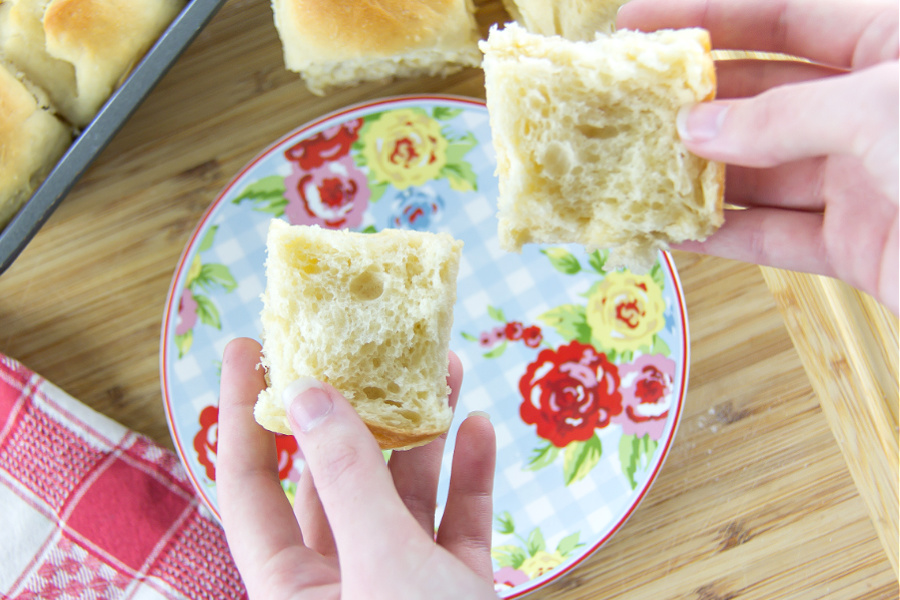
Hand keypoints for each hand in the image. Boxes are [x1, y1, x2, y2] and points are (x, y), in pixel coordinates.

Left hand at [217, 338, 497, 599]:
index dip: (241, 413)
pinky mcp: (453, 587)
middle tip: (366, 345)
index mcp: (291, 585)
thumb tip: (307, 393)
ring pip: (403, 495)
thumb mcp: (380, 561)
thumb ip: (348, 478)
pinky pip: (455, 523)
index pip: (248, 485)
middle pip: (336, 477)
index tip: (248, 346)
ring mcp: (399, 583)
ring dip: (423, 432)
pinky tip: (479, 429)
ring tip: (442, 367)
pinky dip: (468, 477)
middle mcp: (338, 579)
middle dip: (357, 409)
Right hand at [619, 0, 898, 314]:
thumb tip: (696, 126)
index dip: (706, 10)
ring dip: (698, 172)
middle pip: (761, 92)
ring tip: (632, 169)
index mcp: (894, 40)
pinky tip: (674, 230)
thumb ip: (779, 118)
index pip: (782, 11)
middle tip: (623, 106)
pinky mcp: (859, 242)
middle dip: (692, 98)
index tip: (636, 20)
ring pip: (760, 168)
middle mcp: (873, 105)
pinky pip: (776, 234)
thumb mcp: (879, 110)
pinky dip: (725, 236)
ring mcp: (865, 175)